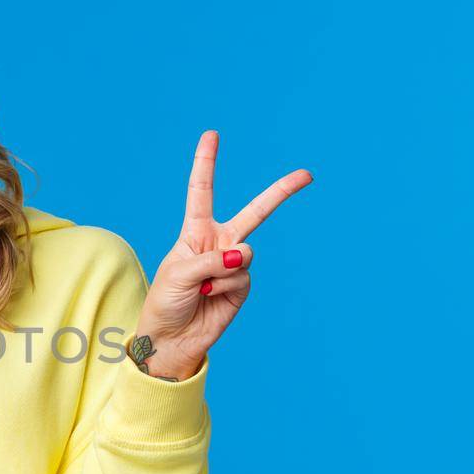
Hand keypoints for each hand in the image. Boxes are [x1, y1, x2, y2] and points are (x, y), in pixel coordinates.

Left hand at [133, 131, 312, 377]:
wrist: (171, 339)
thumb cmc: (166, 303)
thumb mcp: (177, 274)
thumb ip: (210, 259)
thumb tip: (244, 254)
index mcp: (195, 232)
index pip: (202, 192)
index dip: (206, 163)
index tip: (212, 134)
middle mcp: (218, 243)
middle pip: (255, 212)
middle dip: (281, 192)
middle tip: (307, 175)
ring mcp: (233, 265)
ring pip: (243, 254)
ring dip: (219, 271)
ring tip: (201, 288)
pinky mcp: (242, 287)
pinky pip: (242, 276)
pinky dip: (224, 287)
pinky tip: (211, 298)